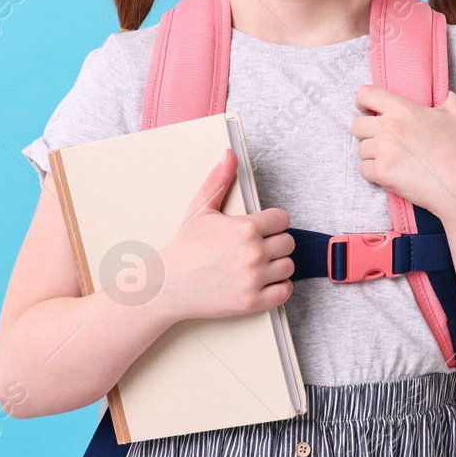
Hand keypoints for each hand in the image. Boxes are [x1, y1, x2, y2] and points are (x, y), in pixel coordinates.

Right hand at [157, 149, 296, 321]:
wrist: (167, 285)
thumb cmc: (184, 247)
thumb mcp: (200, 209)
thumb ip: (219, 180)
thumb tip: (229, 155)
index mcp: (245, 228)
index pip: (282, 219)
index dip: (271, 223)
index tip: (260, 229)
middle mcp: (253, 253)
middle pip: (288, 243)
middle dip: (274, 243)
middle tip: (256, 248)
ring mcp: (254, 279)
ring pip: (288, 266)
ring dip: (277, 265)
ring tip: (257, 264)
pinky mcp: (252, 302)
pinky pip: (285, 291)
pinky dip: (278, 287)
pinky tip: (263, 281)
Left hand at [349, 85, 455, 217]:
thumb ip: (447, 99)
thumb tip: (442, 94)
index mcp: (405, 109)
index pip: (367, 94)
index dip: (363, 101)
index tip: (367, 109)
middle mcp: (390, 127)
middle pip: (357, 125)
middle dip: (367, 132)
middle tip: (384, 141)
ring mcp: (384, 151)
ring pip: (361, 149)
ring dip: (373, 154)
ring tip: (394, 160)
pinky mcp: (382, 173)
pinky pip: (364, 169)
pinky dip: (375, 173)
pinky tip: (392, 173)